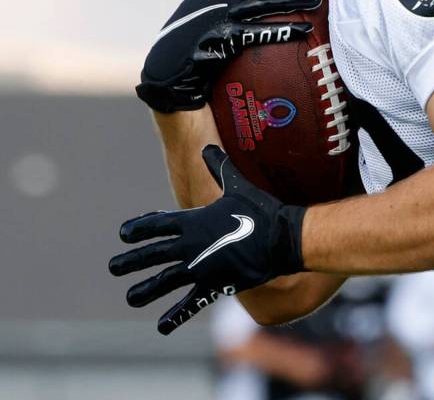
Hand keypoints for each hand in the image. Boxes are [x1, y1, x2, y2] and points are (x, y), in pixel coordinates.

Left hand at [109, 145, 305, 334]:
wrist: (281, 238)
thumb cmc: (260, 210)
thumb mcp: (237, 186)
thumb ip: (218, 167)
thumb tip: (207, 146)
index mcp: (193, 221)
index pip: (157, 224)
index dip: (138, 228)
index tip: (123, 234)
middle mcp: (191, 245)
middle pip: (153, 253)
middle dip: (131, 261)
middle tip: (112, 267)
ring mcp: (200, 268)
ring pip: (165, 281)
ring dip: (145, 290)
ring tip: (130, 297)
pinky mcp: (214, 286)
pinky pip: (190, 303)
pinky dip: (176, 315)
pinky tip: (162, 326)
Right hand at [136, 0, 320, 112]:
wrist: (167, 68)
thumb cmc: (187, 41)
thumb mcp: (197, 11)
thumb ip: (217, 0)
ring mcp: (220, 15)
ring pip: (264, 2)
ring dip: (293, 0)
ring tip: (315, 0)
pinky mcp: (225, 38)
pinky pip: (261, 31)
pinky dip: (285, 30)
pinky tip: (304, 30)